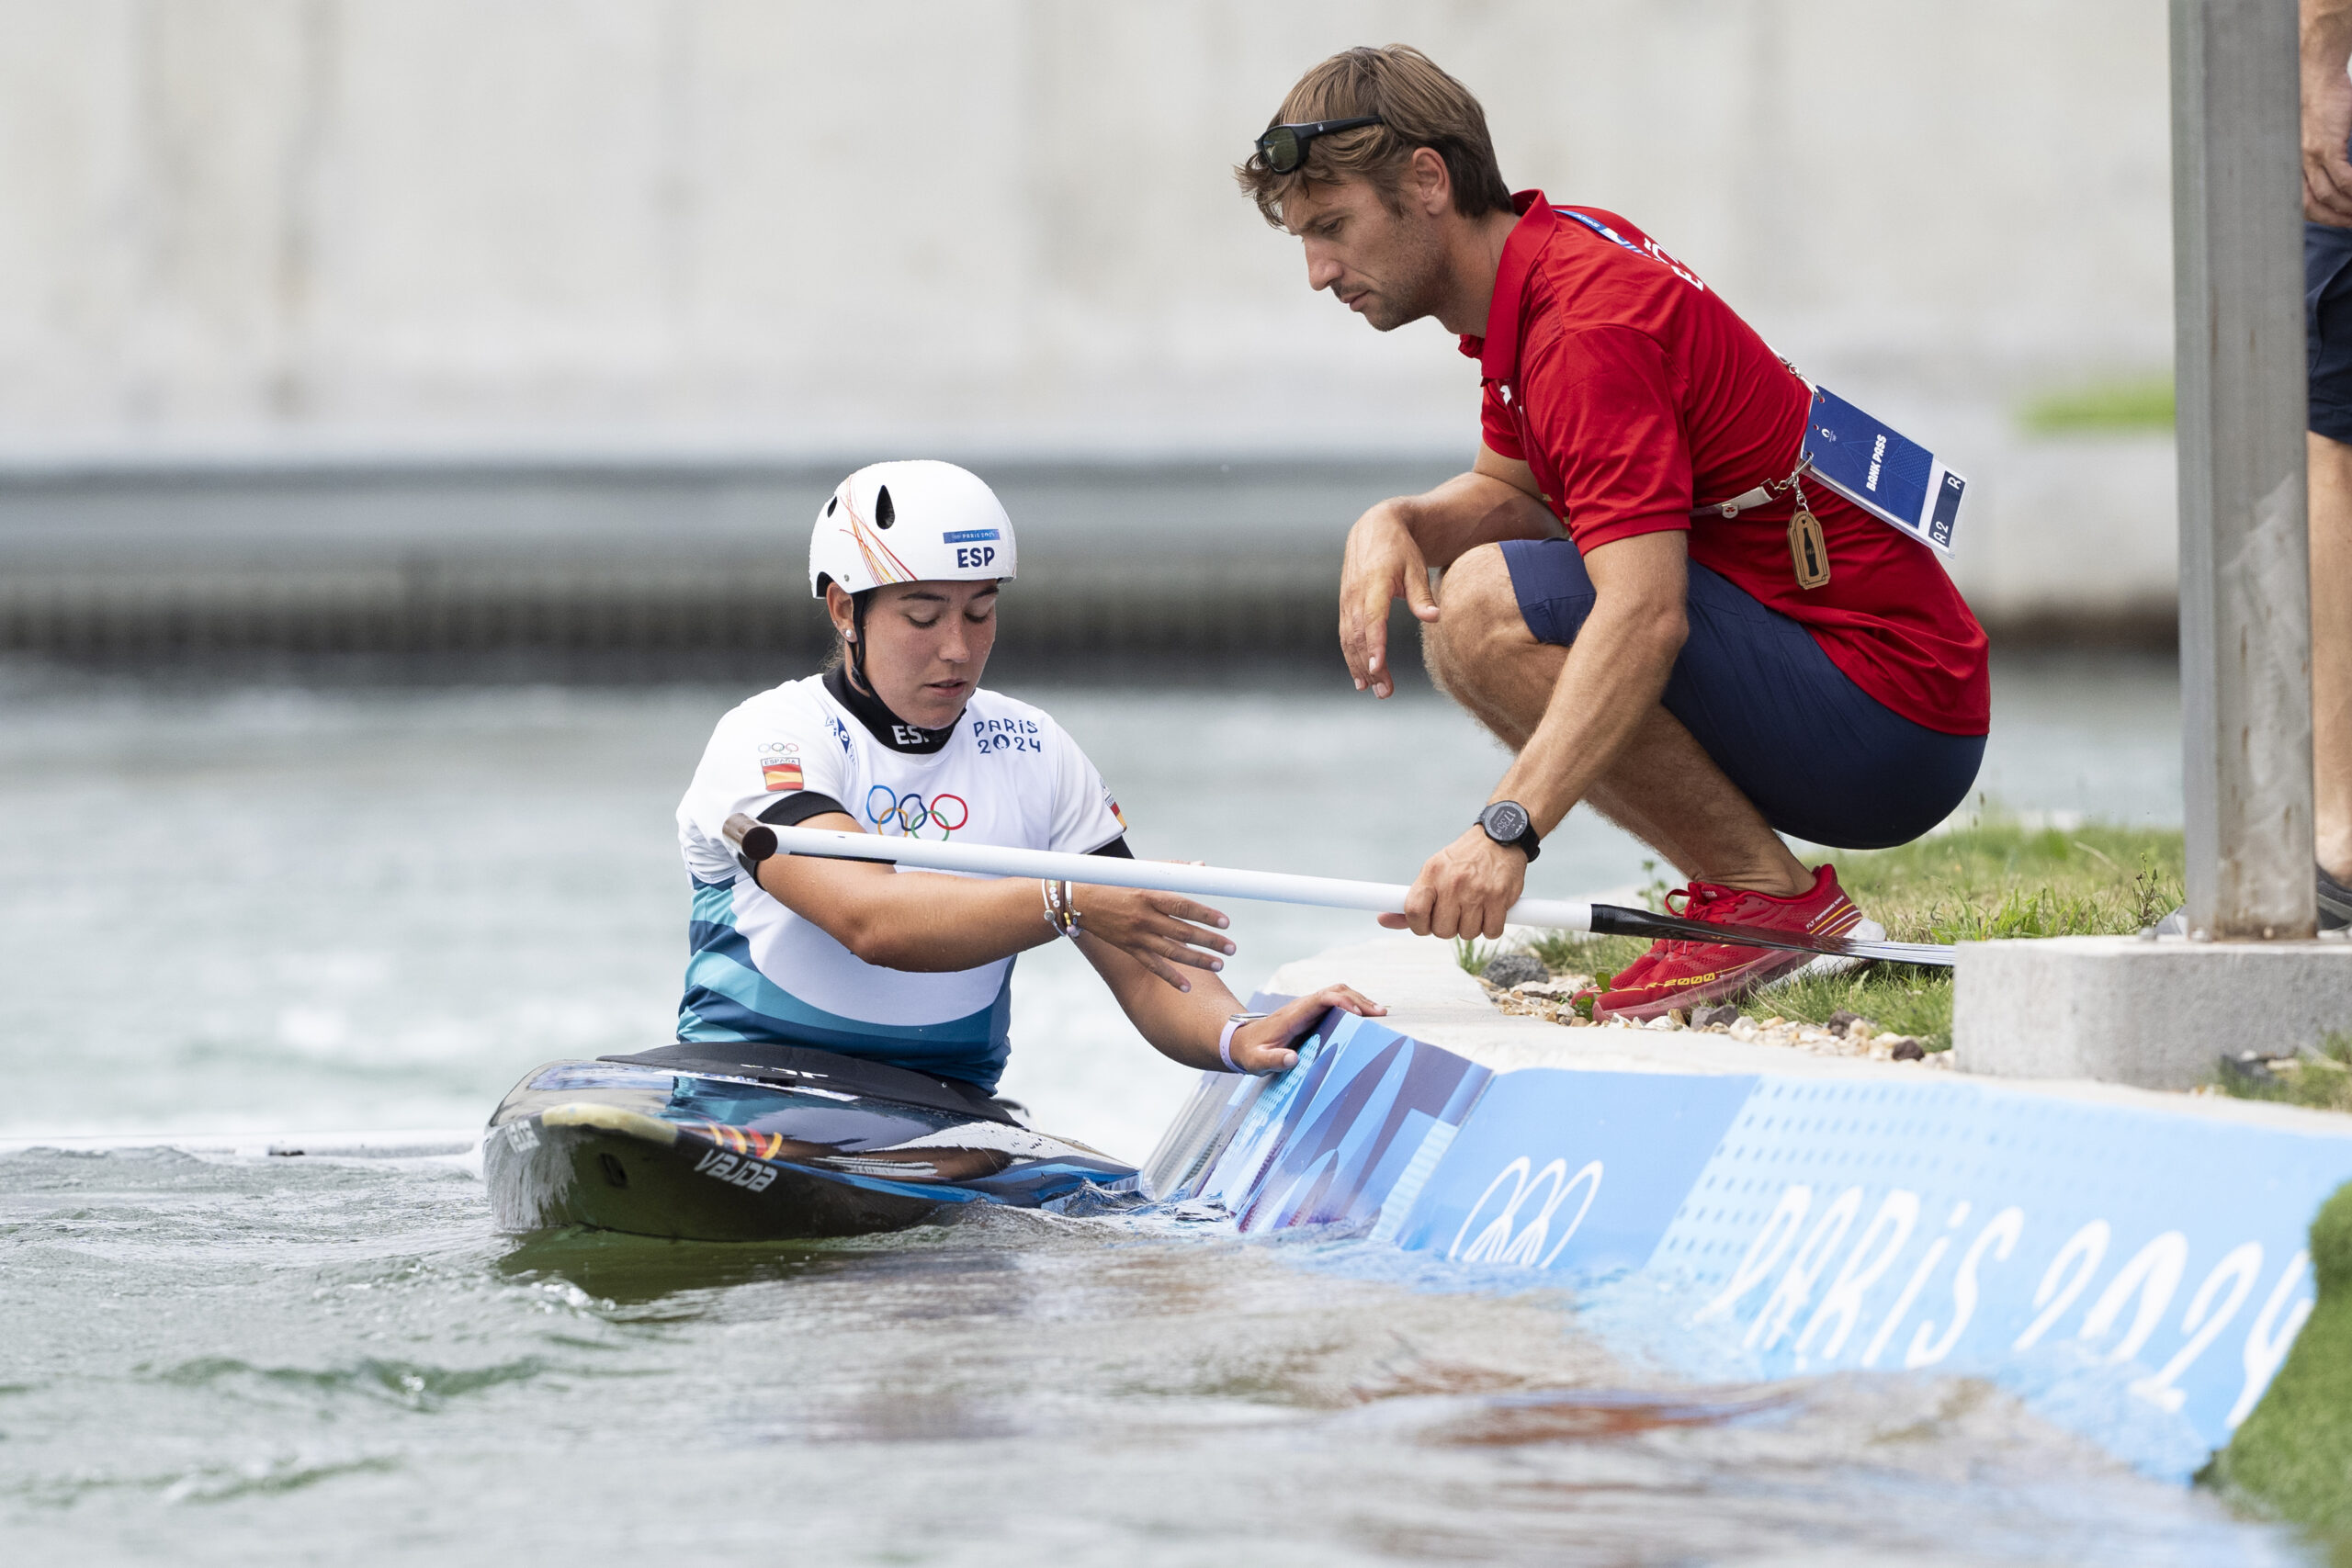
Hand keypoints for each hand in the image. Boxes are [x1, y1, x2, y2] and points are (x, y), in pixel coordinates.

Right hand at [1070, 884, 1234, 990]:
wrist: (1081, 900)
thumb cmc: (1116, 881)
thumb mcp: (1142, 872)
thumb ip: (1173, 871)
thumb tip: (1202, 868)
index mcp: (1149, 894)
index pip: (1183, 905)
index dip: (1205, 915)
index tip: (1225, 922)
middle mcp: (1143, 917)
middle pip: (1182, 932)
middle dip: (1210, 941)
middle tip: (1232, 948)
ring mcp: (1136, 935)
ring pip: (1172, 952)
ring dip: (1197, 960)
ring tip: (1220, 965)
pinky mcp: (1129, 948)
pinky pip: (1152, 965)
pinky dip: (1170, 977)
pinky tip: (1187, 986)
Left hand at [1227, 984, 1386, 1073]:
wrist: (1240, 1041)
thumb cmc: (1250, 1052)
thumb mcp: (1256, 1061)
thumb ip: (1273, 1061)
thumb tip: (1292, 1059)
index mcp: (1292, 1015)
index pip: (1320, 999)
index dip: (1340, 1002)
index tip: (1357, 1014)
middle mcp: (1302, 1006)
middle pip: (1334, 991)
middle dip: (1358, 999)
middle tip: (1379, 1014)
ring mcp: (1307, 1008)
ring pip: (1337, 993)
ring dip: (1359, 1000)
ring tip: (1379, 1013)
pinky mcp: (1311, 1013)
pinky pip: (1335, 1002)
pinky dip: (1353, 1005)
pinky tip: (1366, 1016)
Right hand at [1339, 498, 1439, 698]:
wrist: (1374, 527)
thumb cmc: (1401, 549)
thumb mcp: (1416, 567)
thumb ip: (1422, 594)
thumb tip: (1435, 617)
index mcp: (1375, 582)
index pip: (1372, 619)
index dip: (1374, 645)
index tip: (1378, 668)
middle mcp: (1356, 593)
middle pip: (1359, 636)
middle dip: (1369, 666)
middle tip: (1384, 692)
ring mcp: (1347, 599)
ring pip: (1348, 638)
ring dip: (1357, 666)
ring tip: (1371, 689)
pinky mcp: (1345, 604)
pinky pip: (1345, 634)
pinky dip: (1351, 656)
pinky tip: (1360, 675)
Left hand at [1379, 826, 1526, 940]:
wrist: (1498, 837)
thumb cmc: (1462, 860)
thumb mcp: (1433, 872)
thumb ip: (1413, 900)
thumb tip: (1383, 920)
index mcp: (1432, 874)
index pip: (1414, 912)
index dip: (1418, 926)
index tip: (1426, 925)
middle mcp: (1453, 883)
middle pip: (1442, 930)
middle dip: (1448, 928)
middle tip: (1455, 914)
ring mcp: (1478, 891)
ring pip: (1468, 934)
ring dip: (1471, 928)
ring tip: (1473, 910)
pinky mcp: (1500, 897)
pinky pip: (1491, 932)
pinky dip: (1490, 928)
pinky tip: (1489, 912)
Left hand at [2308, 46, 2351, 224]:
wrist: (2317, 75)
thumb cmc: (2322, 100)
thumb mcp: (2321, 133)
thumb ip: (2327, 153)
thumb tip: (2339, 169)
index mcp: (2294, 163)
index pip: (2302, 201)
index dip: (2320, 216)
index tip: (2338, 222)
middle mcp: (2298, 163)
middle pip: (2314, 204)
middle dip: (2335, 219)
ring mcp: (2310, 155)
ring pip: (2330, 194)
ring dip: (2349, 207)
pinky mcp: (2325, 145)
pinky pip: (2342, 177)